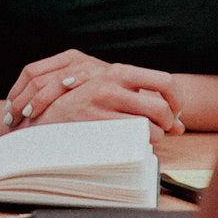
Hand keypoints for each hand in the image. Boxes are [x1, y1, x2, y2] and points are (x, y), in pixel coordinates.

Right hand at [5, 49, 183, 133]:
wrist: (39, 116)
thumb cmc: (75, 103)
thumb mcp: (105, 89)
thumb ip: (139, 99)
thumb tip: (178, 123)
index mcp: (116, 72)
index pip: (164, 81)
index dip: (177, 99)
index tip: (176, 111)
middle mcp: (111, 85)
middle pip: (162, 108)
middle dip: (169, 123)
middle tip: (163, 128)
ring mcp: (103, 108)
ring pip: (151, 128)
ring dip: (154, 136)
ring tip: (144, 136)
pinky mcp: (96, 127)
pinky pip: (134, 140)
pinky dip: (140, 144)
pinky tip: (130, 142)